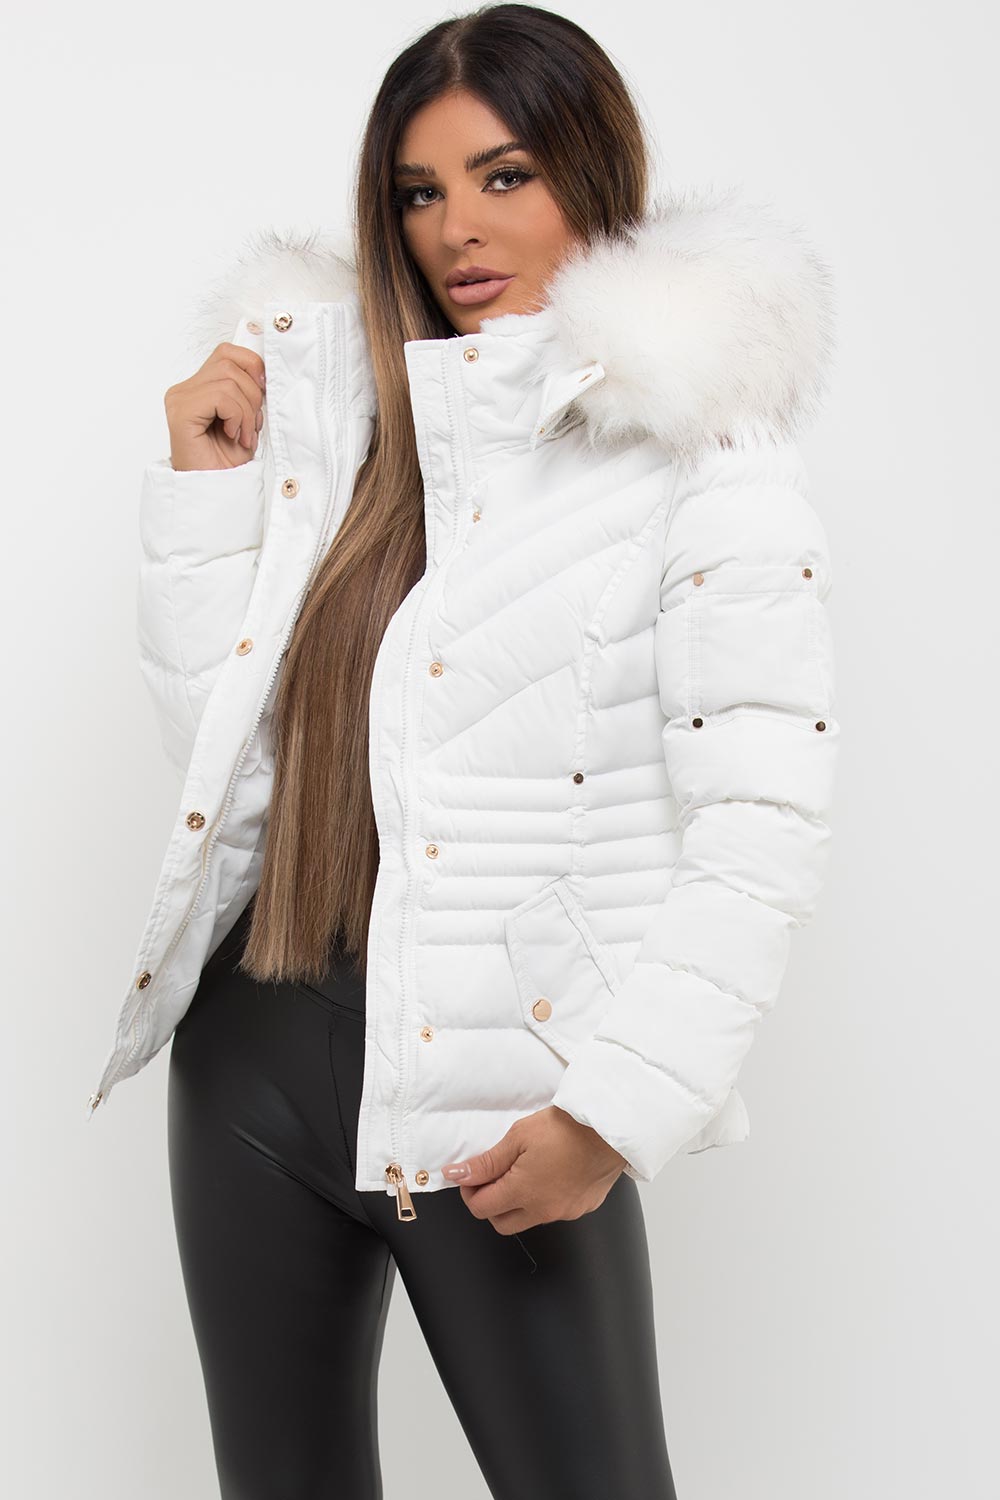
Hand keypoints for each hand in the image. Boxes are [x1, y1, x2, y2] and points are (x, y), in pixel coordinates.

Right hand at [164, 341, 266, 471]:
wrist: (216, 491)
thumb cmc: (228, 461)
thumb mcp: (248, 418)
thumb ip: (249, 391)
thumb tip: (265, 370)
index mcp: (198, 387)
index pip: (227, 353)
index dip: (252, 368)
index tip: (262, 398)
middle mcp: (184, 389)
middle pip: (229, 362)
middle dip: (253, 394)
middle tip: (251, 425)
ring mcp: (179, 399)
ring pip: (228, 378)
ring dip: (246, 411)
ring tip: (242, 435)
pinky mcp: (181, 412)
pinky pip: (221, 395)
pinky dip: (237, 416)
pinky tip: (233, 436)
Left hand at [440, 1105, 628, 1232]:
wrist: (610, 1128)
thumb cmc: (566, 1128)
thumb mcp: (517, 1137)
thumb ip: (485, 1162)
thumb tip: (456, 1175)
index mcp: (522, 1194)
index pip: (480, 1208)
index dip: (469, 1191)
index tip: (472, 1174)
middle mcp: (543, 1211)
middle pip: (501, 1223)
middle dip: (490, 1203)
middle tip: (494, 1176)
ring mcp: (565, 1212)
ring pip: (528, 1219)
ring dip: (517, 1202)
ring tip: (524, 1169)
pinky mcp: (583, 1207)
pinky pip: (554, 1211)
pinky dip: (544, 1198)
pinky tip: (550, 1173)